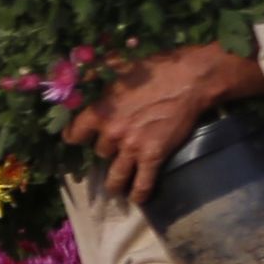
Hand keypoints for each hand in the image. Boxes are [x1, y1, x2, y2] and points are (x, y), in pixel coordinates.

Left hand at [58, 41, 263, 210]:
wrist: (189, 79)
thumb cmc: (155, 68)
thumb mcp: (118, 65)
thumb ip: (95, 74)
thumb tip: (77, 76)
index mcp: (100, 111)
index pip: (74, 135)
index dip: (76, 137)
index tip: (78, 139)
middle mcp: (112, 133)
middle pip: (99, 153)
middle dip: (106, 150)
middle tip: (115, 149)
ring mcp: (132, 148)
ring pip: (115, 177)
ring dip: (114, 183)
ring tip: (116, 187)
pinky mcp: (153, 157)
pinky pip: (142, 184)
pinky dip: (139, 194)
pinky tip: (137, 199)